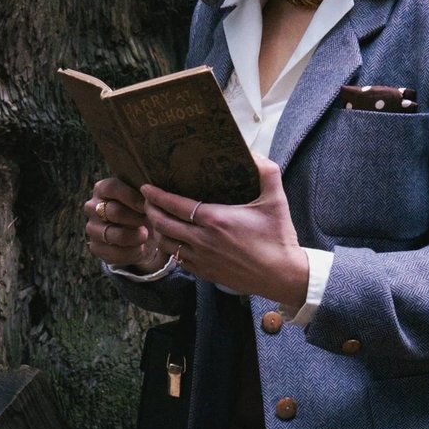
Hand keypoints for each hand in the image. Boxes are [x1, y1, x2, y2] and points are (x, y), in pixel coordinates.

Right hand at [84, 176, 170, 271]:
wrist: (141, 235)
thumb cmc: (142, 211)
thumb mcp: (144, 198)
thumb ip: (144, 194)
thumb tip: (151, 197)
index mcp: (102, 189)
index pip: (112, 188)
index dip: (132, 197)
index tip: (148, 204)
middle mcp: (92, 207)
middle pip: (113, 211)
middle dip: (136, 218)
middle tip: (150, 221)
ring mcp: (91, 228)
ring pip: (112, 234)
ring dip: (133, 236)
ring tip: (145, 235)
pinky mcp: (95, 247)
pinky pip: (112, 252)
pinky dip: (130, 252)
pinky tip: (140, 248)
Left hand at [141, 156, 309, 303]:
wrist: (282, 275)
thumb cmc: (278, 237)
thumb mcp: (276, 200)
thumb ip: (266, 172)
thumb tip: (254, 153)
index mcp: (215, 219)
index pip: (174, 205)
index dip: (156, 195)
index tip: (146, 186)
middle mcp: (202, 240)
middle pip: (162, 224)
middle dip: (149, 210)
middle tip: (146, 200)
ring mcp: (201, 259)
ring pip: (166, 244)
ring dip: (156, 230)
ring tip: (156, 219)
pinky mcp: (205, 272)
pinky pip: (177, 259)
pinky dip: (170, 247)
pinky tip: (172, 240)